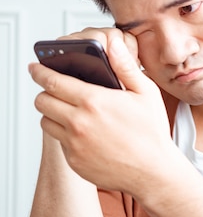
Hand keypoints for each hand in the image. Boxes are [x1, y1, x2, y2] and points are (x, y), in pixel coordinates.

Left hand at [30, 33, 172, 194]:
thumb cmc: (152, 132)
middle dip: (44, 91)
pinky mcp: (74, 161)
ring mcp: (75, 144)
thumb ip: (125, 66)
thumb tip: (112, 44)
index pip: (54, 81)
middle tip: (53, 89)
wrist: (153, 172)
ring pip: (46, 121)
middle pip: (42, 101)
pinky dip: (64, 133)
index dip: (41, 71)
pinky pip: (59, 142)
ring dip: (52, 113)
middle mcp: (79, 123)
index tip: (35, 67)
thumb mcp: (145, 93)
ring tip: (67, 109)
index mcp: (94, 101)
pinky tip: (82, 130)